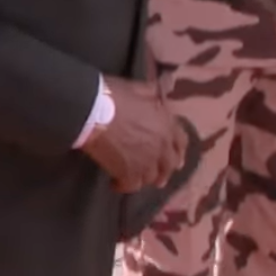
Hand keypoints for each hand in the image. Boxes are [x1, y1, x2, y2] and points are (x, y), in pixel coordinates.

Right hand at [82, 76, 183, 192]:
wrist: (93, 112)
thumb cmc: (114, 96)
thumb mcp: (139, 88)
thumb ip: (153, 93)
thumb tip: (160, 91)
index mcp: (166, 124)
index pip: (181, 142)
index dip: (178, 150)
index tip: (174, 156)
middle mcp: (162, 145)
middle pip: (169, 165)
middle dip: (164, 170)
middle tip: (156, 176)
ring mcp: (147, 162)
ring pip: (152, 178)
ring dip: (144, 178)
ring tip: (135, 178)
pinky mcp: (129, 174)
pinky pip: (132, 186)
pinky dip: (124, 186)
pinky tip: (115, 183)